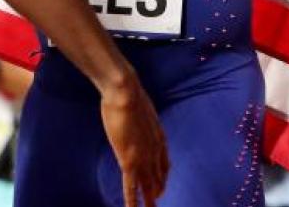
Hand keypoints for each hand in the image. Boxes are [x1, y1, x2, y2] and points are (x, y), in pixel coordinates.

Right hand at [100, 70, 168, 206]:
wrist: (125, 92)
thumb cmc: (127, 93)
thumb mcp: (138, 106)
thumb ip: (138, 115)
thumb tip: (131, 110)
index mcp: (158, 137)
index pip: (164, 162)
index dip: (162, 176)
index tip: (161, 184)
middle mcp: (155, 150)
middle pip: (158, 177)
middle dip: (157, 191)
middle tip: (157, 202)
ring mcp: (143, 157)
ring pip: (148, 186)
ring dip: (149, 201)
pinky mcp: (129, 161)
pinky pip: (131, 187)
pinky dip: (133, 202)